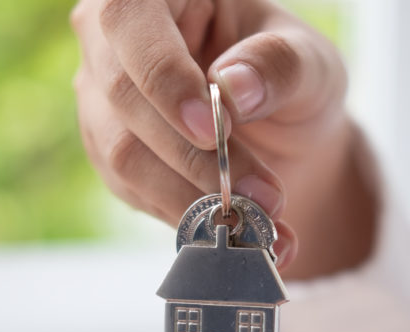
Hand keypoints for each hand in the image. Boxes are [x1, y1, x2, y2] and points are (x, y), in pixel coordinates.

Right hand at [71, 0, 377, 277]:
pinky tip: (238, 233)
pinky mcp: (108, 151)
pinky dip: (189, 218)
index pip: (130, 22)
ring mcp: (101, 97)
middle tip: (262, 196)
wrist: (282, 130)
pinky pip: (133, 190)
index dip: (163, 77)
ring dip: (194, 198)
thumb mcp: (308, 61)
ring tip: (261, 224)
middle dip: (196, 157)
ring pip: (122, 154)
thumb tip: (235, 88)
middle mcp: (112, 39)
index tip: (213, 131)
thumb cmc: (289, 76)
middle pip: (123, 97)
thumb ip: (279, 67)